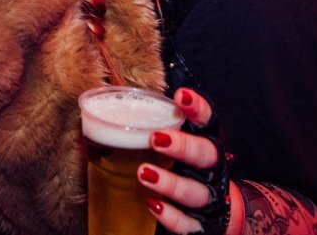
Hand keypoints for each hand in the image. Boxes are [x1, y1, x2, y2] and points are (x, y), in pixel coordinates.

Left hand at [139, 88, 232, 233]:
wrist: (215, 210)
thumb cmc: (186, 166)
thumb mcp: (176, 143)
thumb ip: (152, 126)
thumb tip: (101, 108)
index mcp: (206, 141)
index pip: (208, 120)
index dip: (197, 107)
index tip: (180, 96)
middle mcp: (211, 168)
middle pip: (206, 154)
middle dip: (183, 146)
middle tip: (156, 138)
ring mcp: (208, 196)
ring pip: (196, 191)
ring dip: (171, 183)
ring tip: (144, 173)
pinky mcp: (201, 223)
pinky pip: (188, 223)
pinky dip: (171, 216)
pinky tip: (153, 205)